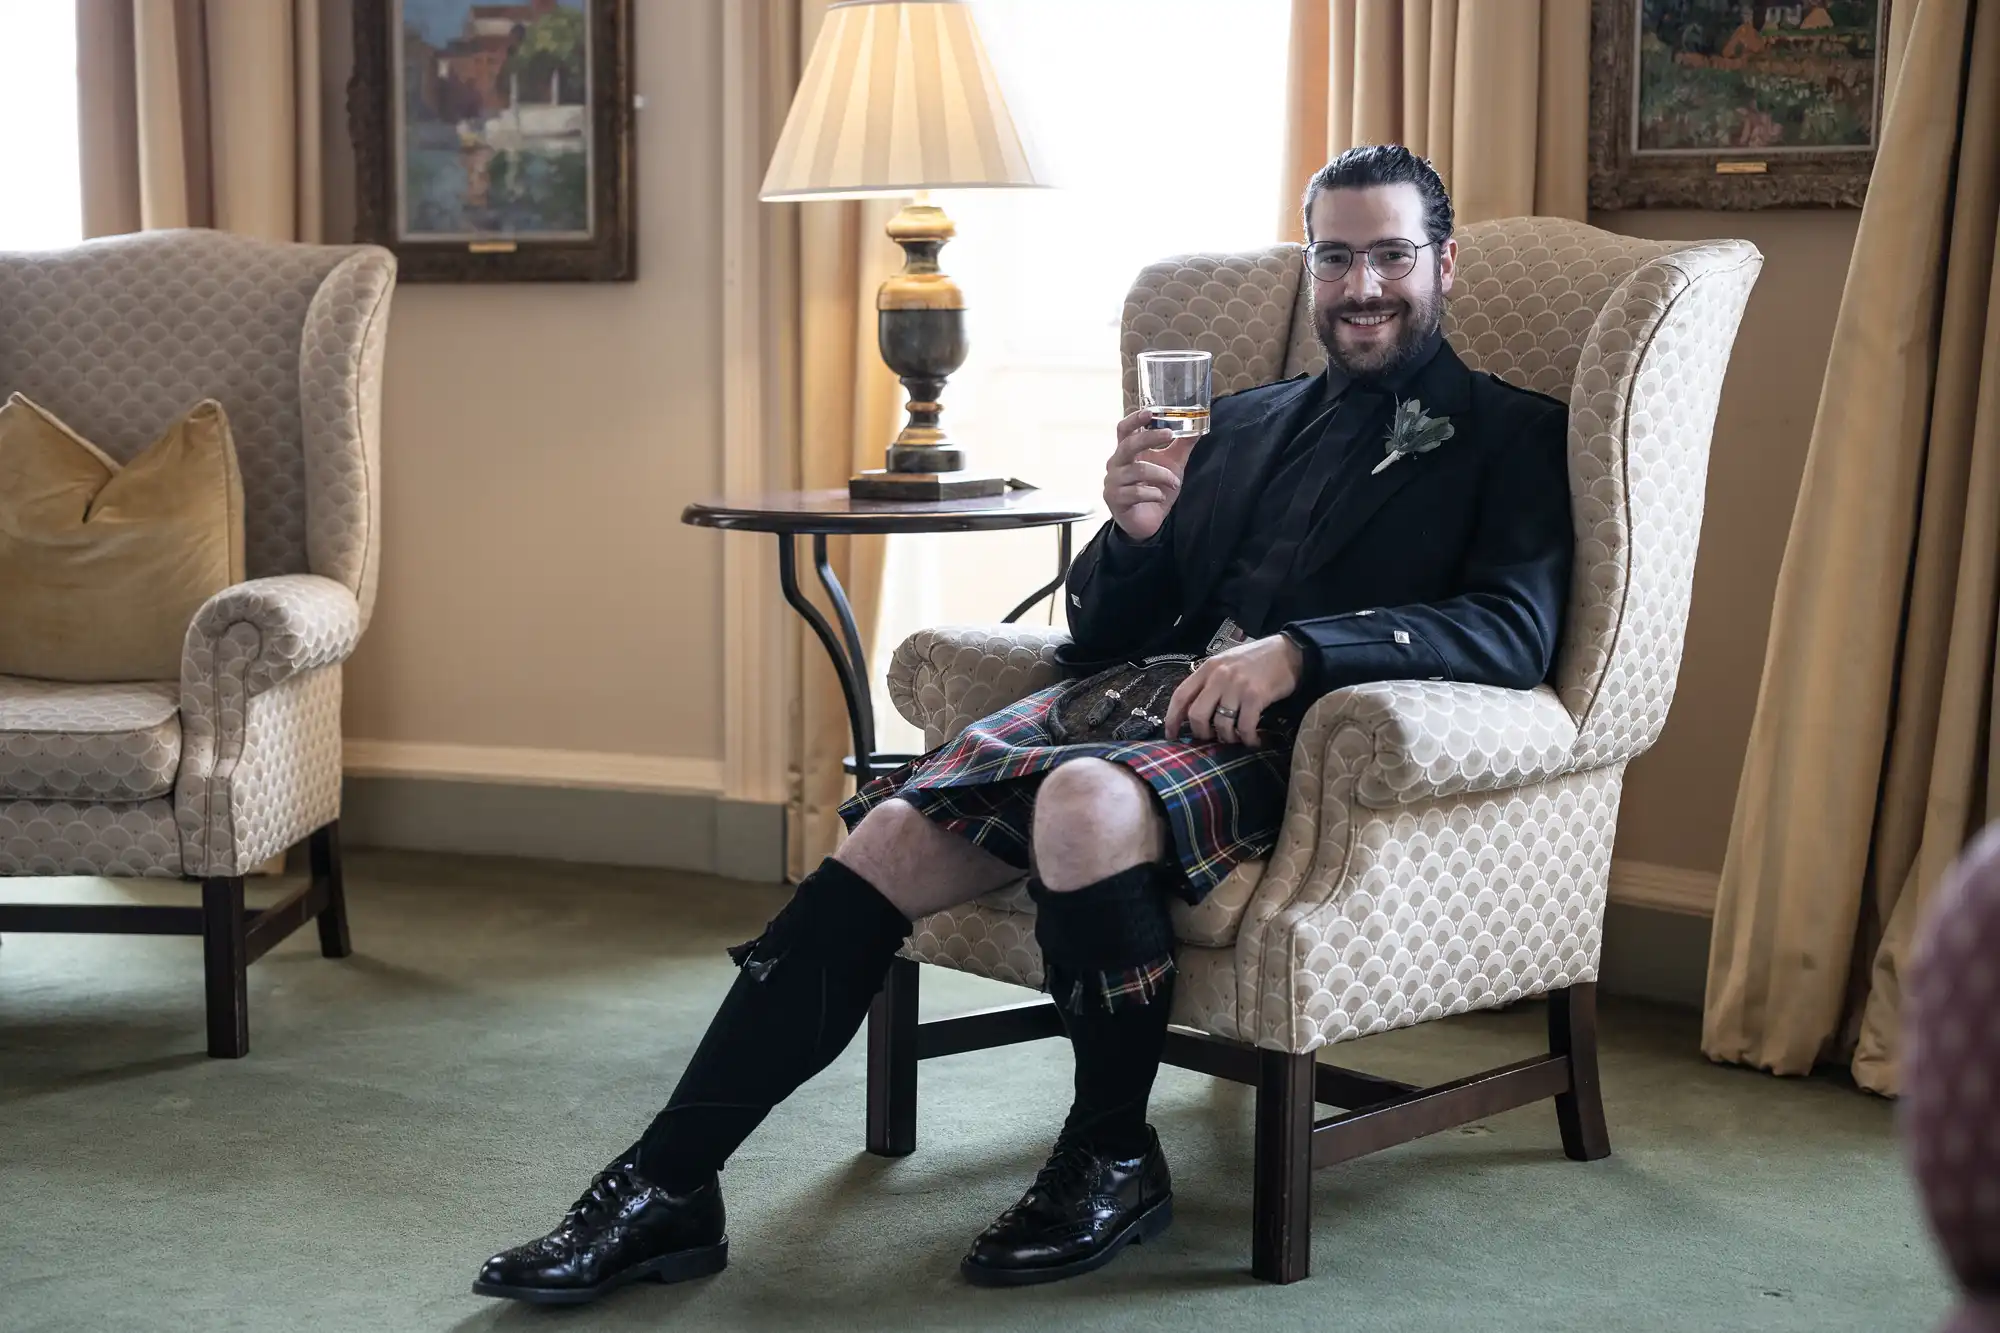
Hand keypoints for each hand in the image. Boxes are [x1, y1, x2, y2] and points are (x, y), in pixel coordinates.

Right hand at [1104, 406, 1199, 541]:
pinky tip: (1161, 497)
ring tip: (1175, 482)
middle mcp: (1116, 464)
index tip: (1150, 412)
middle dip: (1150, 438)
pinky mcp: (1115, 499)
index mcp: (1126, 452)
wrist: (1145, 522)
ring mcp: (1113, 482)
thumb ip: (1181, 446)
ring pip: (1138, 470)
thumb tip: (1197, 427)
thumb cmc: (1154, 489)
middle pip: (1128, 445)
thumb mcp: (1172, 465)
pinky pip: (1136, 492)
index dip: (1134, 419)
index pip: (1124, 430)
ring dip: (1162, 475)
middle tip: (1170, 434)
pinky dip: (1154, 494)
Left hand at [1163, 634, 1304, 747]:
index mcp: (1208, 668)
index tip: (1171, 735)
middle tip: (1211, 738)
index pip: (1180, 696)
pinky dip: (1248, 739)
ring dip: (1227, 738)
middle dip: (1201, 733)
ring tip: (1236, 738)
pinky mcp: (1255, 696)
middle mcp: (1219, 676)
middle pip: (1196, 715)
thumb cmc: (1257, 660)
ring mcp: (1237, 686)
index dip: (1172, 719)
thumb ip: (1210, 683)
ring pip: (1220, 724)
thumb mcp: (1226, 664)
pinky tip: (1253, 741)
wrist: (1289, 651)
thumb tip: (1194, 712)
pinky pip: (1245, 727)